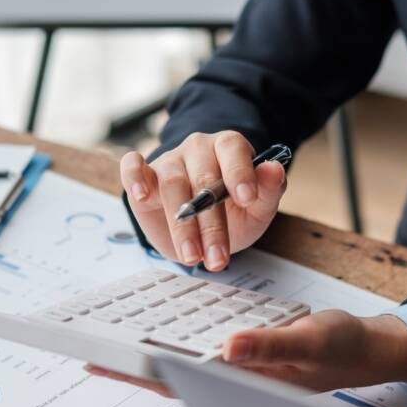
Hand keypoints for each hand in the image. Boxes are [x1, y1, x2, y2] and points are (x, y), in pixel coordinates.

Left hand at [85, 311, 406, 396]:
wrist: (368, 349)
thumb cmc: (342, 347)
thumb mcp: (310, 341)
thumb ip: (270, 347)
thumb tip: (226, 348)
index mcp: (248, 382)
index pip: (181, 381)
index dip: (140, 371)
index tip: (101, 361)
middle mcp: (239, 381)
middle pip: (175, 378)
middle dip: (134, 368)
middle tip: (91, 357)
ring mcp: (242, 371)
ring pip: (188, 367)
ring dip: (154, 358)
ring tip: (117, 347)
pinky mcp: (248, 358)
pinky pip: (206, 354)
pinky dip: (181, 345)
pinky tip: (167, 336)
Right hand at [120, 131, 285, 270]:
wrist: (205, 228)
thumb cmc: (233, 212)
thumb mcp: (258, 209)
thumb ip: (269, 190)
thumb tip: (274, 168)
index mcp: (229, 148)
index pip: (233, 148)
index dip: (239, 172)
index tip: (246, 198)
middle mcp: (198, 149)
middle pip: (203, 179)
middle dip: (212, 224)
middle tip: (218, 258)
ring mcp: (170, 160)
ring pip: (172, 184)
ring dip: (181, 225)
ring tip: (192, 256)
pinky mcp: (145, 175)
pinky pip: (132, 166)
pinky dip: (134, 176)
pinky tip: (141, 195)